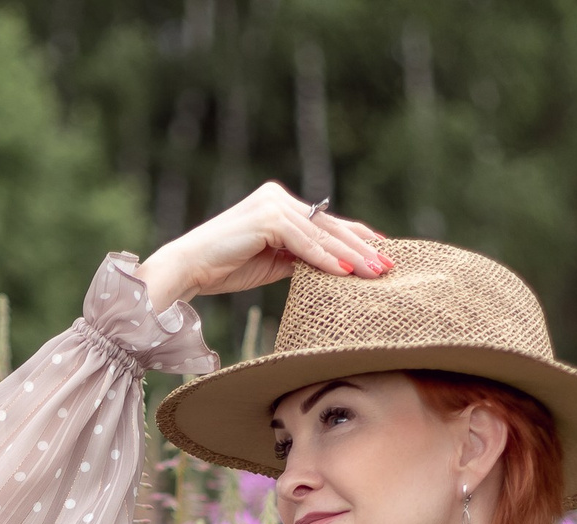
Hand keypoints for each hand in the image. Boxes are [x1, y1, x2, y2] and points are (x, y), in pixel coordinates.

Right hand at [138, 182, 390, 312]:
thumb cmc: (224, 268)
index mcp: (279, 204)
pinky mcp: (267, 219)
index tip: (382, 251)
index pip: (325, 222)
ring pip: (322, 234)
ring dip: (352, 255)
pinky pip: (305, 243)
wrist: (187, 268)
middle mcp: (278, 198)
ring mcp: (273, 205)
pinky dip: (326, 259)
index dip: (355, 237)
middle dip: (362, 247)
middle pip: (329, 226)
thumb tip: (331, 266)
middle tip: (389, 265)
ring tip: (377, 273)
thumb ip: (298, 256)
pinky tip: (347, 273)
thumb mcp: (271, 262)